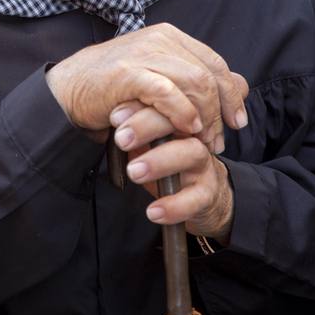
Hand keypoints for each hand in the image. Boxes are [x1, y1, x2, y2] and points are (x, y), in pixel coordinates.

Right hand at [46, 23, 248, 154]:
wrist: (68, 90)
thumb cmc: (115, 89)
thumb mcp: (160, 80)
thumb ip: (195, 81)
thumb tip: (242, 86)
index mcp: (170, 36)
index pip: (215, 62)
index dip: (232, 93)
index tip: (239, 122)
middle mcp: (160, 38)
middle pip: (209, 74)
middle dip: (220, 111)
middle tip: (218, 141)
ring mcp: (143, 53)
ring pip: (193, 82)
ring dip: (204, 116)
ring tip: (201, 141)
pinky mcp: (128, 73)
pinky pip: (166, 91)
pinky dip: (182, 112)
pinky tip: (186, 128)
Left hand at [109, 98, 234, 241]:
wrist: (201, 195)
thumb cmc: (166, 162)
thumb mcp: (146, 143)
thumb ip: (130, 130)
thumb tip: (105, 118)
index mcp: (176, 117)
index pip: (162, 102)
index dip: (139, 106)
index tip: (113, 116)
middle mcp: (193, 135)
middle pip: (178, 120)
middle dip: (148, 126)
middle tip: (121, 139)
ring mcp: (204, 162)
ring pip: (192, 152)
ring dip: (161, 161)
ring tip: (133, 172)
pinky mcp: (209, 192)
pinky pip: (197, 197)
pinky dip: (175, 205)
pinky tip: (152, 212)